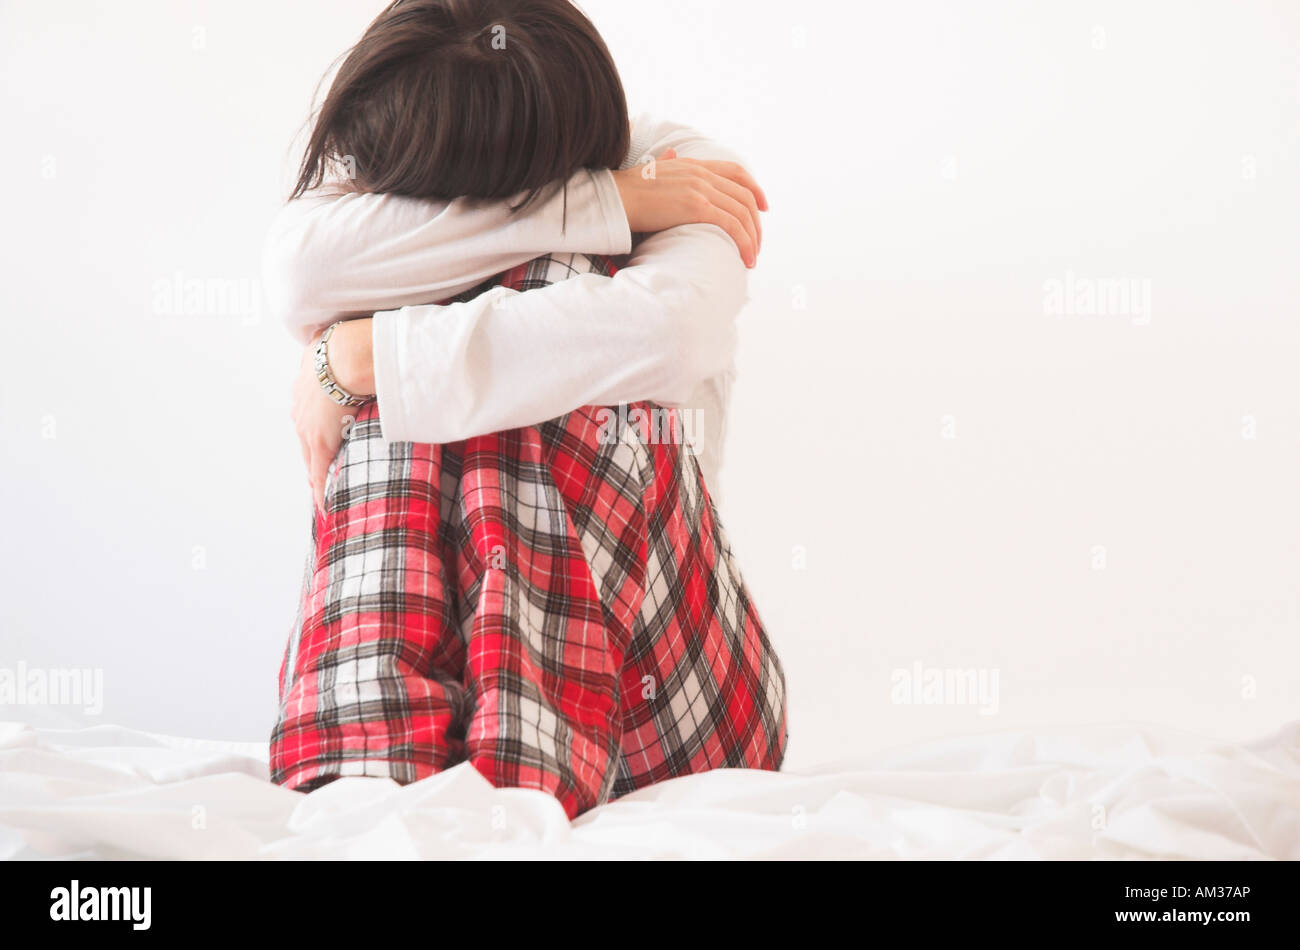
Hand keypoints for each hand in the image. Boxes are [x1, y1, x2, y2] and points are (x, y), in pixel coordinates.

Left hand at [291, 325, 370, 512]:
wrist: (346, 356)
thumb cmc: (346, 346)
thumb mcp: (334, 346)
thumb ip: (335, 349)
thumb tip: (341, 336)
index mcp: (304, 390)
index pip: (307, 422)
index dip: (313, 438)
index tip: (317, 449)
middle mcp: (300, 412)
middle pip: (305, 444)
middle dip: (312, 461)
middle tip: (317, 480)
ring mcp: (308, 429)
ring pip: (310, 460)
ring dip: (316, 476)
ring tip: (323, 495)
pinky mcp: (320, 442)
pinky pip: (319, 472)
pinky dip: (321, 489)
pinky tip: (324, 505)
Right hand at [611, 149, 767, 266]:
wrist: (614, 198)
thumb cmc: (626, 191)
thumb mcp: (651, 169)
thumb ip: (666, 164)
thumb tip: (669, 156)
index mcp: (693, 165)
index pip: (735, 172)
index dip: (755, 189)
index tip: (763, 208)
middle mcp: (701, 173)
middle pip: (744, 196)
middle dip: (756, 223)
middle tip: (757, 244)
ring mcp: (700, 189)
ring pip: (742, 213)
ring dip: (753, 238)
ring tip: (752, 258)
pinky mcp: (696, 207)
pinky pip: (732, 225)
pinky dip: (745, 242)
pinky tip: (746, 259)